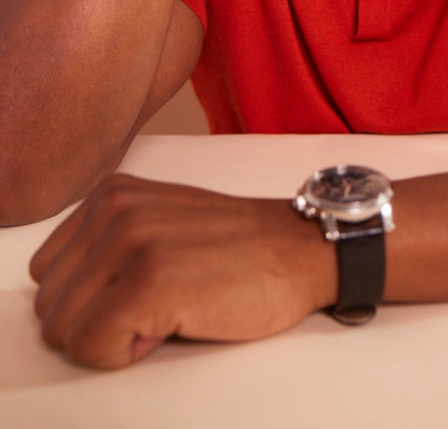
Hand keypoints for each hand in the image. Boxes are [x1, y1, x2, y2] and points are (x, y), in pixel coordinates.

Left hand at [30, 174, 335, 368]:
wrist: (298, 250)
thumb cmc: (237, 248)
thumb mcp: (158, 222)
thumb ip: (106, 241)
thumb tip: (59, 294)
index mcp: (109, 194)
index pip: (46, 275)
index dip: (90, 300)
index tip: (138, 290)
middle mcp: (114, 209)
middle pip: (49, 306)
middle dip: (95, 323)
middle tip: (154, 306)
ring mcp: (131, 242)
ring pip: (64, 330)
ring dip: (112, 338)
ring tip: (164, 311)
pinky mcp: (150, 280)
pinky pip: (92, 346)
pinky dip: (125, 354)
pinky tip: (169, 325)